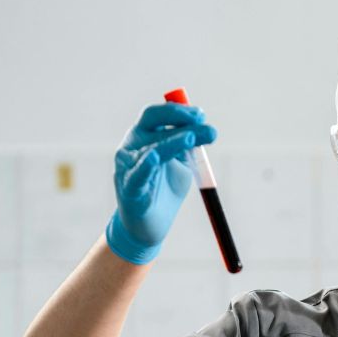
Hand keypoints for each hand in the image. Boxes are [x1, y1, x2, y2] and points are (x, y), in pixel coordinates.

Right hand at [105, 103, 216, 264]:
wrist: (150, 225)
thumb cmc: (164, 188)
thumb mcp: (183, 163)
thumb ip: (192, 146)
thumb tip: (210, 129)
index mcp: (144, 137)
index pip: (156, 115)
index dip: (178, 111)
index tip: (201, 115)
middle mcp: (132, 147)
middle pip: (154, 126)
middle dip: (182, 124)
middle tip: (208, 129)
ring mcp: (128, 168)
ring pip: (151, 149)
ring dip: (172, 142)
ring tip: (190, 138)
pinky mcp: (129, 189)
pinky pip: (138, 175)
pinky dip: (146, 166)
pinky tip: (153, 159)